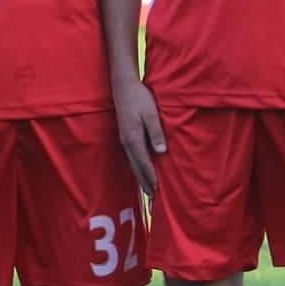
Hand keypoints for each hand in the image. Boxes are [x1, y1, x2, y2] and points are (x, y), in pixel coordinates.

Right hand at [112, 75, 165, 196]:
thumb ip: (156, 133)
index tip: (158, 190)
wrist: (123, 87)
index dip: (151, 177)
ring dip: (140, 177)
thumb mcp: (151, 114)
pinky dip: (137, 167)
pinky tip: (141, 170)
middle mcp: (127, 142)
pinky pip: (132, 156)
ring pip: (133, 163)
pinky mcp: (125, 135)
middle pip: (136, 167)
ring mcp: (124, 139)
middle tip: (153, 198)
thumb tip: (161, 152)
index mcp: (133, 138)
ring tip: (147, 190)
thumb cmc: (140, 99)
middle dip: (145, 182)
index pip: (144, 163)